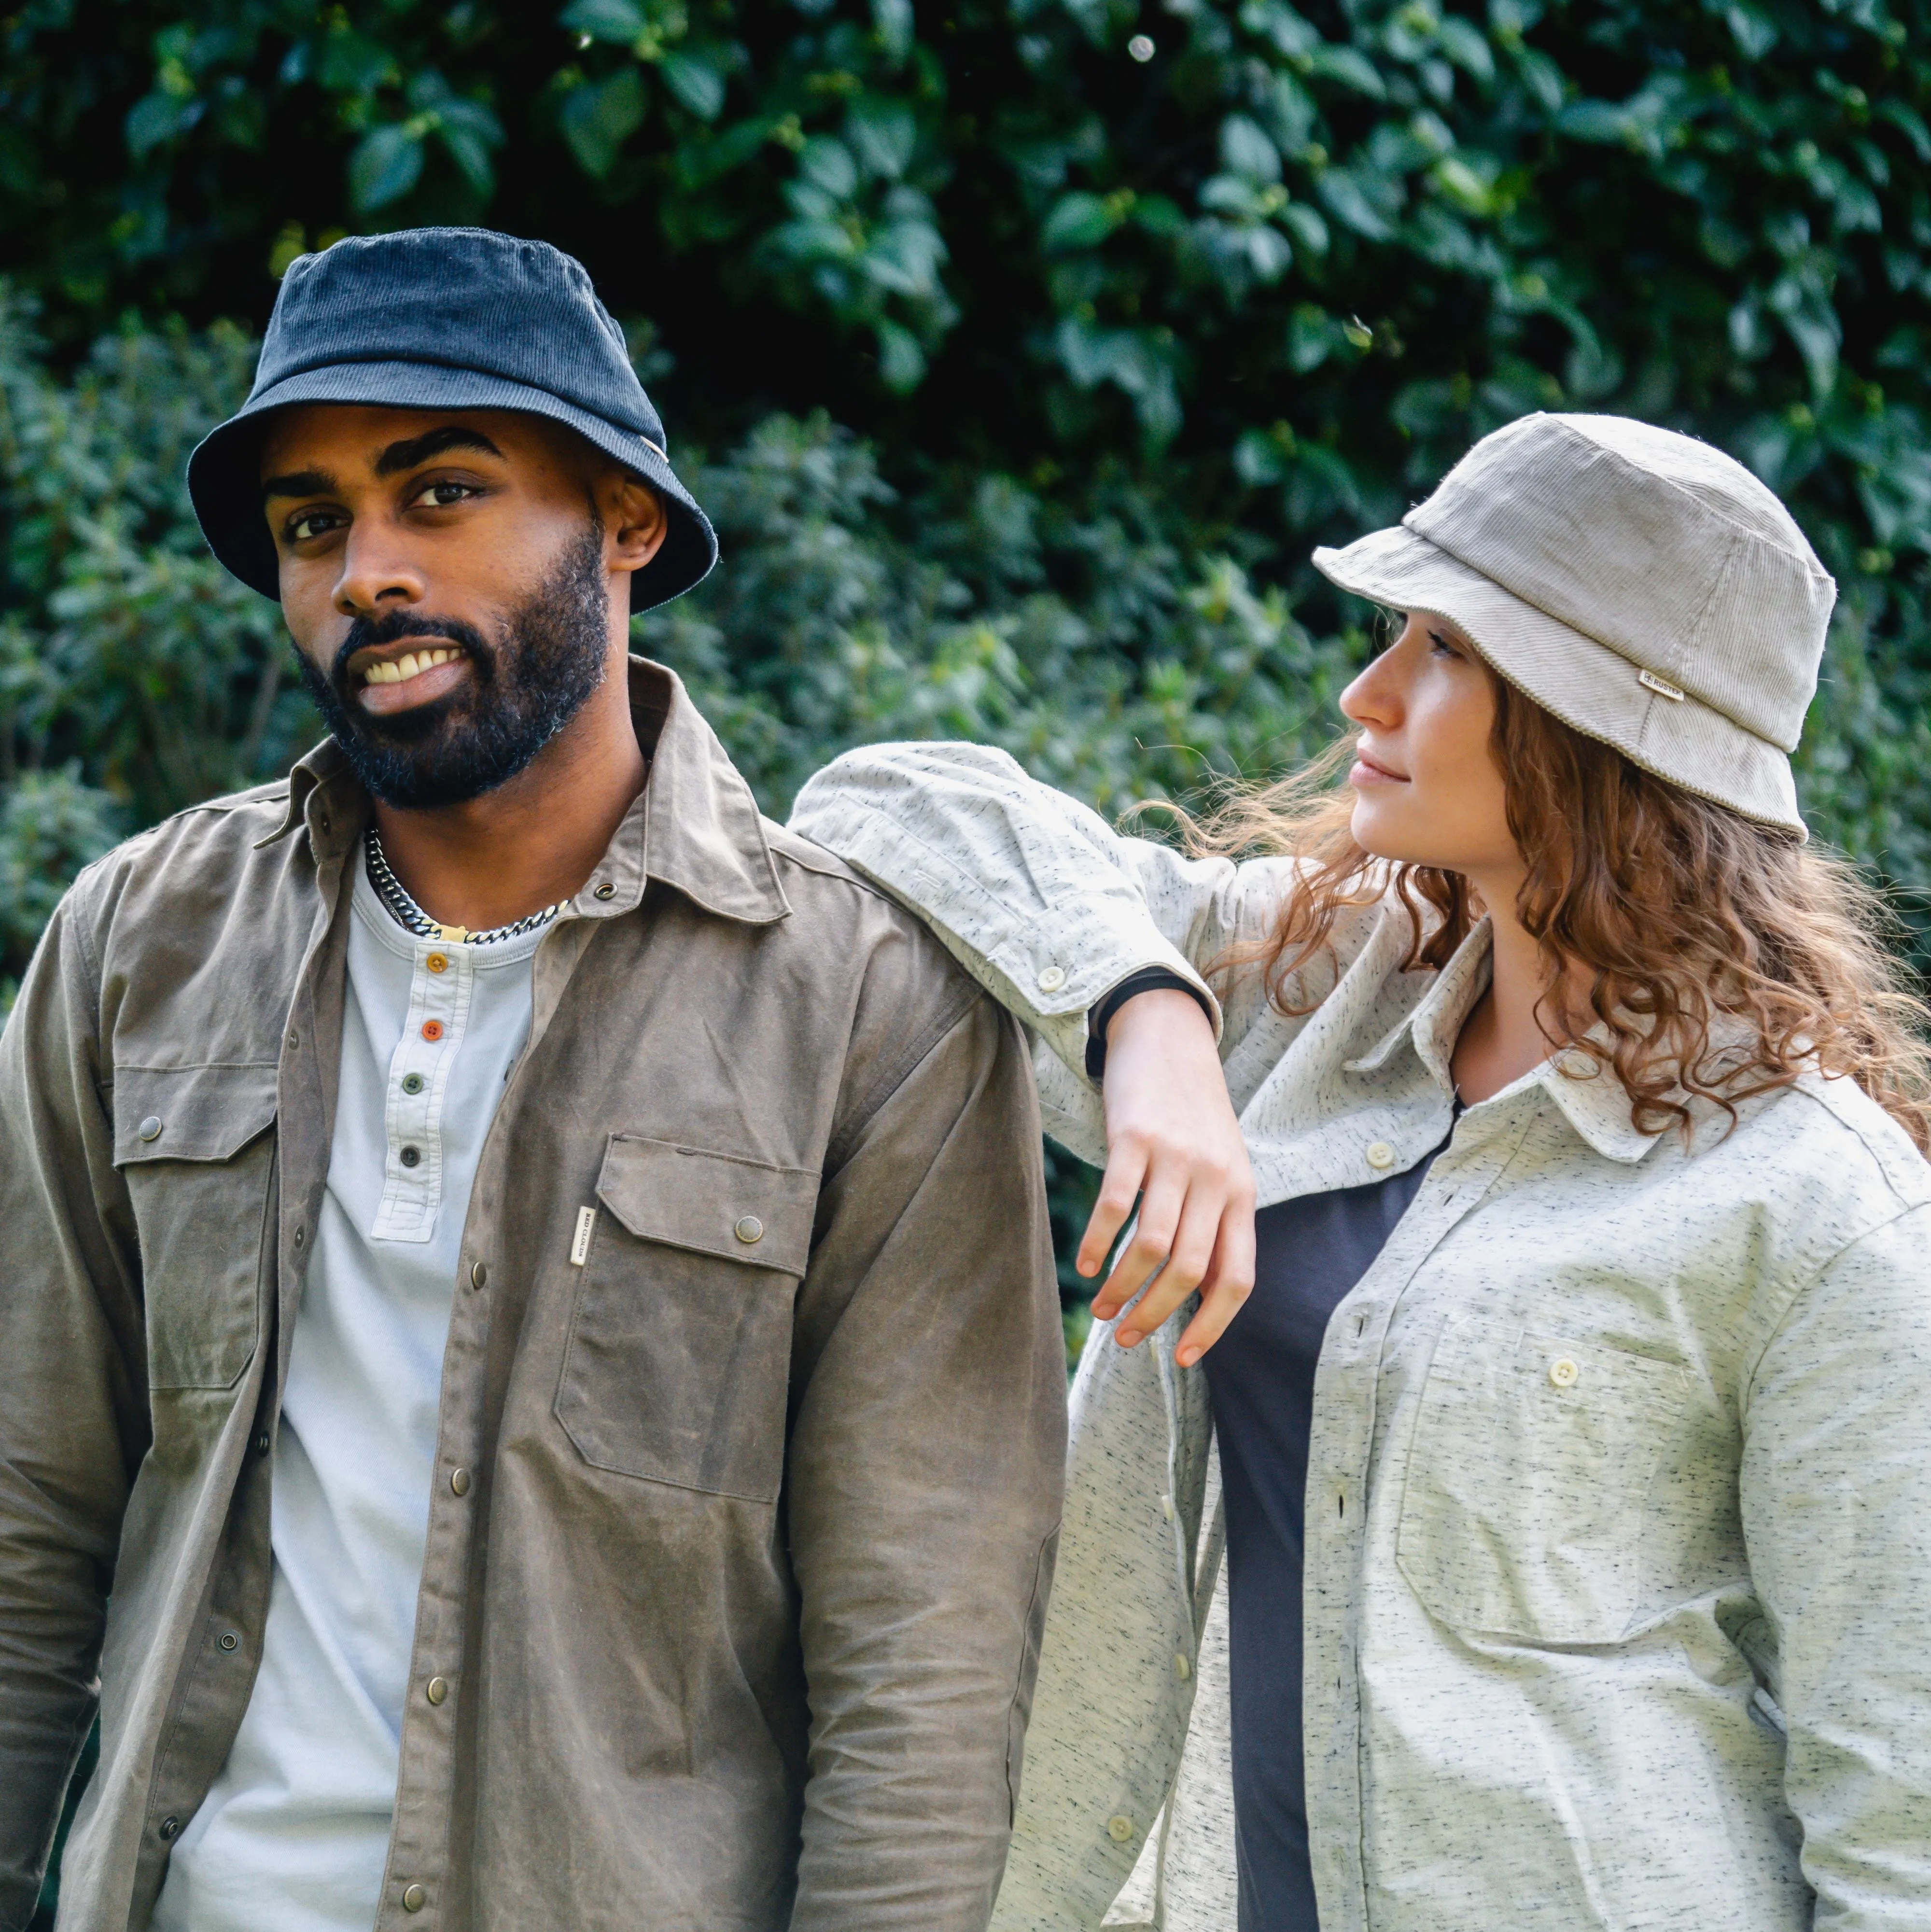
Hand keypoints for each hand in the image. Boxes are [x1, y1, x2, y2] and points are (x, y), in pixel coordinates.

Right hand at [1078, 988, 1256, 1364]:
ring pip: (1150, 1245)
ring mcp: (1176, 1157)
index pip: (1237, 1278)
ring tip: (1101, 1307)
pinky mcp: (1135, 1137)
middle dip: (1154, 1314)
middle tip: (1126, 1337)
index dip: (1212, 1325)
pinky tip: (1084, 1264)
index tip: (1182, 1358)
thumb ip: (1216, 1225)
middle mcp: (1215, 1179)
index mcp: (1242, 1194)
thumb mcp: (1221, 1168)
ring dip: (1122, 1286)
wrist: (1168, 1038)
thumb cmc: (1193, 1115)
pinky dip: (1096, 1243)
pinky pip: (1115, 1205)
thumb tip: (1200, 1297)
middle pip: (1188, 1270)